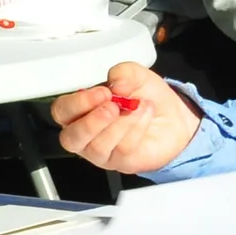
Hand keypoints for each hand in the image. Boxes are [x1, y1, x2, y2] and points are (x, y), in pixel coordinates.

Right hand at [50, 62, 200, 174]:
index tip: (103, 92)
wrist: (173, 118)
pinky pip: (122, 149)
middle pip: (71, 137)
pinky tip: (146, 115)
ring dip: (121, 123)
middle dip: (92, 121)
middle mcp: (85, 135)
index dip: (78, 103)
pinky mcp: (120, 162)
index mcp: (80, 111)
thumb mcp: (137, 76)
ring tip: (138, 106)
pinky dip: (137, 128)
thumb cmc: (146, 99)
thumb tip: (116, 83)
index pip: (62, 111)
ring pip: (98, 145)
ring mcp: (101, 152)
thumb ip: (124, 72)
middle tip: (114, 106)